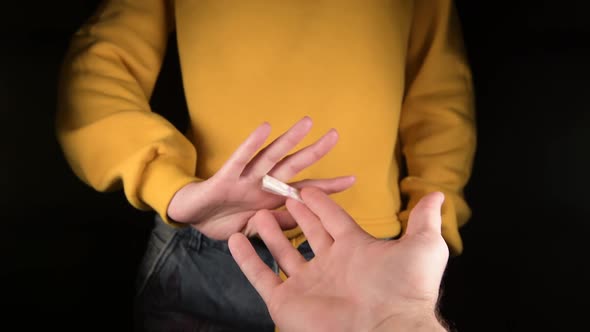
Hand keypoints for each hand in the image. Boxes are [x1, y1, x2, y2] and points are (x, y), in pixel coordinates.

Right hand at [167, 117, 354, 239]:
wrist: (192, 218)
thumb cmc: (224, 220)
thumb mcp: (254, 229)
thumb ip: (276, 225)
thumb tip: (302, 223)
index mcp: (271, 198)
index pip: (303, 190)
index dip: (327, 187)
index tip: (352, 179)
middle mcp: (262, 184)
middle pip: (293, 165)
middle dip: (314, 152)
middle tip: (335, 135)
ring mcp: (245, 178)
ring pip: (270, 156)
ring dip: (288, 140)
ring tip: (307, 124)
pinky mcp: (225, 178)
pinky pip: (240, 159)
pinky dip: (251, 144)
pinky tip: (265, 128)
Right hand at [229, 189, 448, 331]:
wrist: (386, 329)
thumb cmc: (404, 288)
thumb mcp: (422, 246)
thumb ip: (424, 219)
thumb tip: (437, 194)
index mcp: (355, 249)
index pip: (332, 220)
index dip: (320, 204)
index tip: (305, 189)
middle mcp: (329, 265)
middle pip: (306, 234)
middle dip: (294, 215)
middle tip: (279, 196)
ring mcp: (307, 284)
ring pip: (282, 253)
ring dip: (269, 234)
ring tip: (256, 214)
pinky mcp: (286, 301)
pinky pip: (261, 276)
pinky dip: (246, 259)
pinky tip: (234, 240)